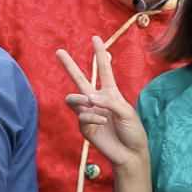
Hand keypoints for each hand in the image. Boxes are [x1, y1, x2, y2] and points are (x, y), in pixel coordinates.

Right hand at [58, 37, 148, 170]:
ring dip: (80, 99)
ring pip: (73, 98)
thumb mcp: (127, 112)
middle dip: (69, 65)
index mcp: (111, 93)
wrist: (130, 154)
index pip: (104, 69)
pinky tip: (103, 122)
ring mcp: (89, 114)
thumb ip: (109, 102)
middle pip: (80, 79)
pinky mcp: (84, 128)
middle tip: (59, 51)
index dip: (100, 54)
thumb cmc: (133, 131)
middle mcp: (97, 101)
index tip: (95, 38)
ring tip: (90, 102)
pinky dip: (91, 117)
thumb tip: (88, 97)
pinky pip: (81, 116)